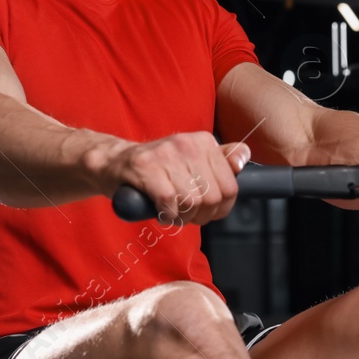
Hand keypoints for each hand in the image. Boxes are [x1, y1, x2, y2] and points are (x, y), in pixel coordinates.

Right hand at [104, 132, 249, 224]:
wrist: (114, 163)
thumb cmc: (159, 168)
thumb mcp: (193, 161)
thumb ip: (221, 161)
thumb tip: (243, 160)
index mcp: (205, 142)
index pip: (230, 187)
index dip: (220, 208)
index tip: (207, 211)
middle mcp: (188, 144)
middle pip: (212, 197)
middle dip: (201, 215)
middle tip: (187, 214)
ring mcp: (166, 155)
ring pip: (192, 201)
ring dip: (182, 217)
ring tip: (172, 212)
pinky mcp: (146, 168)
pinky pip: (169, 203)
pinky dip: (166, 214)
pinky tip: (160, 210)